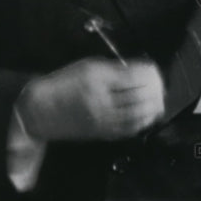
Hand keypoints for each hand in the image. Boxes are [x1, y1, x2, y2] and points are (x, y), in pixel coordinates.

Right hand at [16, 57, 164, 142]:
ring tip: (159, 101)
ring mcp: (102, 118)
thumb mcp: (87, 67)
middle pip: (139, 96)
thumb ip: (115, 70)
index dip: (150, 74)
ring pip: (138, 115)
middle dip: (155, 90)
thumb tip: (141, 72)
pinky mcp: (101, 133)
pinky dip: (143, 122)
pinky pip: (129, 129)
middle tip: (161, 86)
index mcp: (97, 78)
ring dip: (153, 108)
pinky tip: (148, 116)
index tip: (154, 71)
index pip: (134, 76)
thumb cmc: (63, 84)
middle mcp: (102, 99)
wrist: (39, 110)